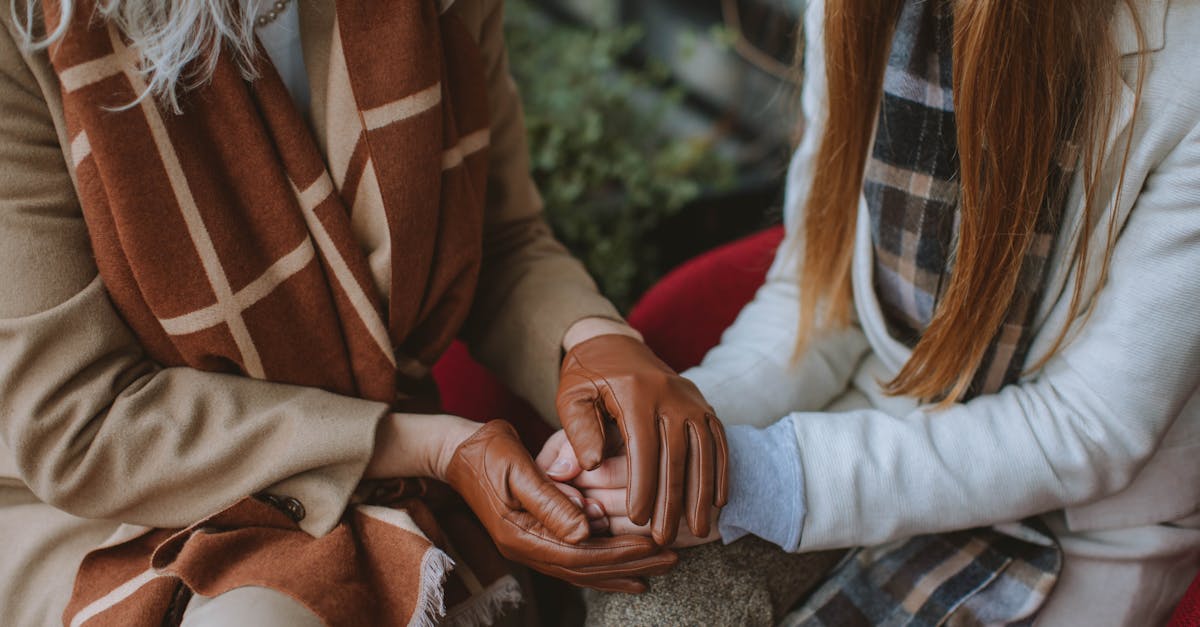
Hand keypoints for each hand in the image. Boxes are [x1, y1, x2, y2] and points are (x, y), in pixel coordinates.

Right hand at [445, 420, 677, 592]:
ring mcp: (529, 546)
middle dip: (631, 563)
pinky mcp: (535, 537)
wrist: (457, 450)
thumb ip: (550, 500)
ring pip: (582, 570)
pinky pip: (575, 560)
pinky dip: (604, 565)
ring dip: (622, 569)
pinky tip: (627, 567)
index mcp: (521, 535)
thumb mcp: (518, 469)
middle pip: (586, 568)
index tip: (655, 545)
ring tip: (660, 566)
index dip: (619, 552)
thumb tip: (586, 530)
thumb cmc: (487, 451)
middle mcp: (526, 549)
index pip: (579, 554)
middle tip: (672, 557)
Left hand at [556, 334, 728, 544]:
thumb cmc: (588, 374)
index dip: (642, 486)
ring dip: (702, 493)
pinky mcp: (702, 404)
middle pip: (676, 455)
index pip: (642, 448)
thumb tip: (589, 466)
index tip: (638, 520)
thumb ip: (577, 429)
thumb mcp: (571, 396)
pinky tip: (718, 501)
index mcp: (636, 393)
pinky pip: (718, 441)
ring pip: (703, 451)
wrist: (615, 341)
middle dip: (673, 501)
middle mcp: (671, 395)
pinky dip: (720, 471)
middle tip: (664, 537)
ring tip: (697, 529)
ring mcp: (691, 399)